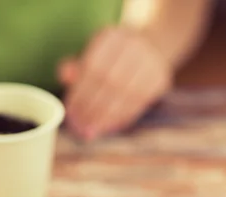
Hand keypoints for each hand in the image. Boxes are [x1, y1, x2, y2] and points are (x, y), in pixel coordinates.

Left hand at [59, 26, 172, 140]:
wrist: (150, 47)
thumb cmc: (109, 56)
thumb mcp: (90, 54)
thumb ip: (75, 65)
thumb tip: (64, 76)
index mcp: (112, 37)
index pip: (93, 67)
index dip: (80, 92)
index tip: (69, 111)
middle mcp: (134, 45)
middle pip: (109, 82)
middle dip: (91, 107)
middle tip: (77, 126)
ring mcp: (151, 62)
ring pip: (125, 95)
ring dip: (104, 117)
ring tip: (88, 131)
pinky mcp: (160, 79)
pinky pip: (137, 103)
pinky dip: (119, 118)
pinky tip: (105, 127)